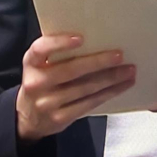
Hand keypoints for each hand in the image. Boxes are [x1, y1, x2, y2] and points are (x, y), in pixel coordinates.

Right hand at [16, 34, 134, 141]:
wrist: (28, 118)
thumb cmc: (40, 81)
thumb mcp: (39, 65)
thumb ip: (56, 54)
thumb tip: (93, 39)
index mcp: (31, 63)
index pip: (41, 49)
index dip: (60, 43)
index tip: (81, 38)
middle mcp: (36, 83)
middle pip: (70, 70)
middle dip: (98, 62)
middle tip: (119, 55)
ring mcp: (48, 103)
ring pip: (85, 88)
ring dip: (110, 78)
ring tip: (128, 71)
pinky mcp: (61, 118)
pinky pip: (89, 103)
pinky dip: (108, 93)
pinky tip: (121, 86)